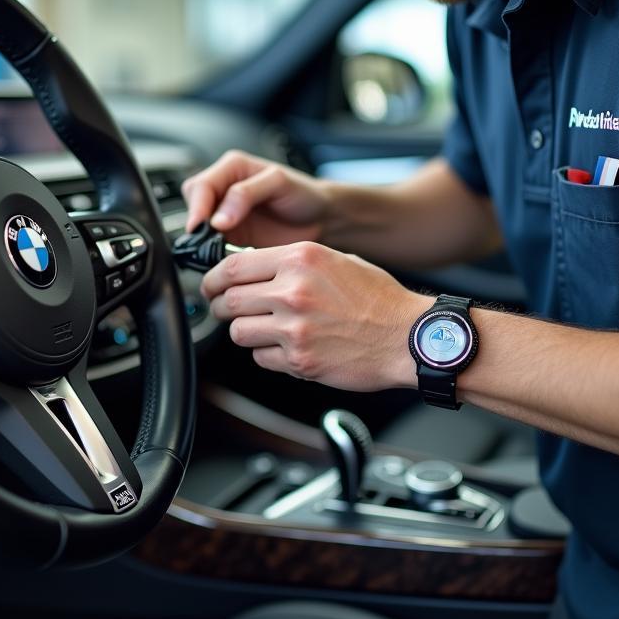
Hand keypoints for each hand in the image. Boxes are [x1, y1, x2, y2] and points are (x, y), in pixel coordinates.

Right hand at [182, 150, 331, 247]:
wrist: (322, 218)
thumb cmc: (305, 194)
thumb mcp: (278, 183)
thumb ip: (246, 194)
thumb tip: (218, 218)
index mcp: (232, 167)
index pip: (201, 185)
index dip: (198, 207)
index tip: (200, 226)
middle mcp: (224, 188)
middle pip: (193, 203)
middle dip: (196, 221)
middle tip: (205, 240)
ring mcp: (225, 212)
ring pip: (197, 224)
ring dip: (201, 237)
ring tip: (213, 249)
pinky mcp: (230, 235)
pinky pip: (209, 242)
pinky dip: (209, 250)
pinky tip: (220, 256)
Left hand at [201, 240, 427, 392]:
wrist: (408, 337)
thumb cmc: (378, 299)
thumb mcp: (335, 260)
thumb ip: (292, 262)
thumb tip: (254, 267)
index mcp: (300, 259)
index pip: (232, 266)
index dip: (212, 278)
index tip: (210, 285)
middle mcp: (293, 291)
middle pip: (228, 300)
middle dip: (221, 307)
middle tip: (228, 310)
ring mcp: (294, 328)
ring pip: (238, 332)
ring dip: (244, 332)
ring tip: (262, 330)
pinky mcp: (300, 360)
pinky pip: (261, 358)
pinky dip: (267, 355)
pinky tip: (287, 348)